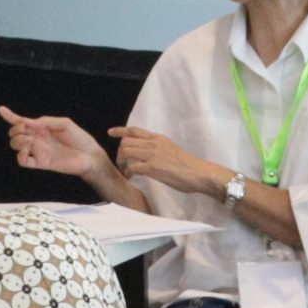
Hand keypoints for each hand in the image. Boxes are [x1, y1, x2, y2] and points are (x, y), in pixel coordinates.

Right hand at [0, 107, 111, 179]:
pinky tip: (28, 149)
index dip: (11, 116)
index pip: (22, 122)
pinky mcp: (41, 163)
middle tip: (26, 128)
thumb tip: (29, 122)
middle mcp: (37, 139)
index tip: (1, 109)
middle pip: (15, 134)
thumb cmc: (79, 138)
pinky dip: (21, 155)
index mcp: (42, 128)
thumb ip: (46, 121)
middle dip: (16, 129)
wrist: (89, 155)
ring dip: (18, 140)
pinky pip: (23, 161)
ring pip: (16, 146)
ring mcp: (38, 151)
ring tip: (29, 140)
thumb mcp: (64, 123)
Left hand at [109, 126, 234, 198]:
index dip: (120, 130)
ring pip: (126, 152)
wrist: (197, 173)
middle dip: (119, 152)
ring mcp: (152, 155)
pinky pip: (132, 167)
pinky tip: (131, 177)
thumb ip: (158, 147)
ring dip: (121, 162)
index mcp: (158, 138)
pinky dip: (127, 172)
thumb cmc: (186, 165)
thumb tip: (147, 151)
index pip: (134, 130)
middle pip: (126, 142)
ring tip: (125, 170)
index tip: (110, 132)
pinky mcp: (152, 167)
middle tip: (122, 163)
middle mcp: (153, 143)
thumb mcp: (170, 149)